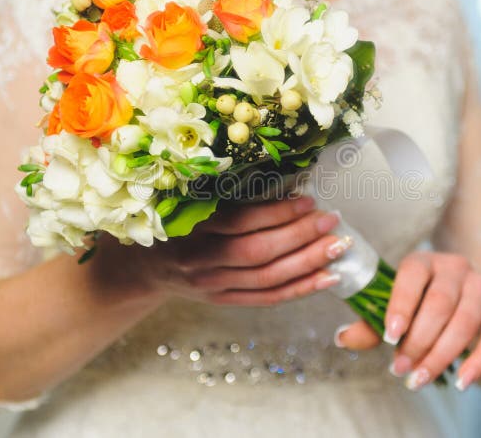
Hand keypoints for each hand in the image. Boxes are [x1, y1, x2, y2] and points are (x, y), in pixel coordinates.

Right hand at [111, 197, 350, 305]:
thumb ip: (223, 194)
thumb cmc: (171, 222)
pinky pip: (266, 299)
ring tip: (338, 247)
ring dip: (307, 263)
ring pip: (267, 279)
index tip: (309, 199)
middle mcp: (200, 261)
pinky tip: (327, 278)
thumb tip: (283, 178)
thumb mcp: (185, 200)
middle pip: (258, 253)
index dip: (277, 212)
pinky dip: (299, 289)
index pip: (240, 222)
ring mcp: (212, 286)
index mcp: (189, 227)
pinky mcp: (222, 301)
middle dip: (300, 237)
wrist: (142, 267)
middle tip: (332, 220)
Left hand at [334, 252, 480, 391]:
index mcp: (423, 261)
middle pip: (439, 303)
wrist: (473, 298)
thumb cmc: (424, 304)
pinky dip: (479, 360)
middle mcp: (455, 266)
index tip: (390, 336)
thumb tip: (342, 338)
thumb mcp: (398, 307)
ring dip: (442, 354)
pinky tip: (462, 381)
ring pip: (465, 320)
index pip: (412, 275)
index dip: (401, 304)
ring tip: (420, 378)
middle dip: (418, 340)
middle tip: (400, 369)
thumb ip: (371, 323)